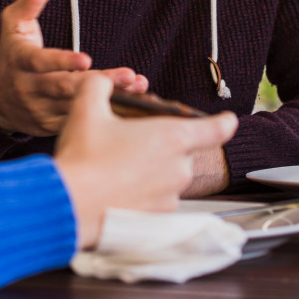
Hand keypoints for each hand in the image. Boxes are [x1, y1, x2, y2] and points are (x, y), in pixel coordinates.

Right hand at [0, 0, 145, 135]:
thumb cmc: (11, 52)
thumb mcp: (14, 23)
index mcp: (20, 62)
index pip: (40, 63)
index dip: (61, 61)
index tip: (86, 59)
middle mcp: (30, 89)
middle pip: (66, 88)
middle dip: (98, 83)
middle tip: (128, 75)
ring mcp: (42, 111)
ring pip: (78, 108)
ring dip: (110, 99)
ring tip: (137, 86)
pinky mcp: (54, 126)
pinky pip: (82, 122)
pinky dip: (107, 114)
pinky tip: (133, 102)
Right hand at [53, 74, 237, 249]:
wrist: (70, 204)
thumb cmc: (84, 158)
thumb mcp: (87, 107)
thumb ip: (100, 85)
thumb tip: (103, 80)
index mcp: (171, 138)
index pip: (215, 128)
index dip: (224, 122)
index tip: (228, 119)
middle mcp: (177, 168)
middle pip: (185, 150)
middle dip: (166, 143)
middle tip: (135, 137)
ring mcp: (169, 196)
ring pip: (171, 174)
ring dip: (155, 167)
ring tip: (121, 162)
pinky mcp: (156, 218)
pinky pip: (159, 197)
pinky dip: (145, 190)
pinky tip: (118, 185)